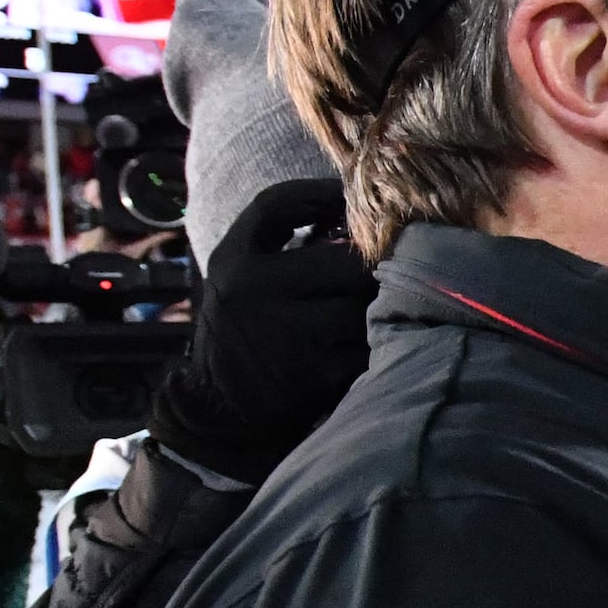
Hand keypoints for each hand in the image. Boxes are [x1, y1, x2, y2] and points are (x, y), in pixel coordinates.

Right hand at [144, 177, 376, 483]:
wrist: (223, 413)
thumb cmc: (246, 330)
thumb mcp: (240, 273)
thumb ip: (283, 234)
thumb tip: (351, 199)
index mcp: (232, 262)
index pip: (276, 204)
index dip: (319, 194)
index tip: (349, 196)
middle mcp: (251, 293)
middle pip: (345, 261)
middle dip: (370, 267)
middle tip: (384, 272)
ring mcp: (285, 335)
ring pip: (365, 303)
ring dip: (380, 306)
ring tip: (378, 310)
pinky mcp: (318, 375)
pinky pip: (372, 344)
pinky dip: (380, 342)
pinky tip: (372, 344)